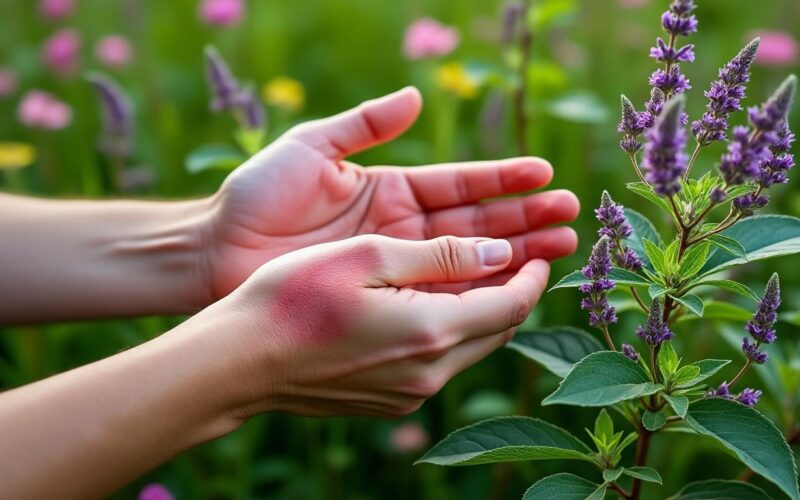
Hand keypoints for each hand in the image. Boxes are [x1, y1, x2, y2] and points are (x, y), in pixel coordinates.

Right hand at [199, 234, 551, 417]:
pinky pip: (442, 361)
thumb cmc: (295, 297)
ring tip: (490, 274)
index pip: (513, 303)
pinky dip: (455, 329)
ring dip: (488, 309)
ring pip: (473, 346)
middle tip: (528, 254)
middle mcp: (431, 371)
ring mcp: (410, 392)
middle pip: (500, 328)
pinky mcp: (390, 400)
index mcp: (432, 330)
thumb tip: (500, 250)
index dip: (534, 271)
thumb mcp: (368, 255)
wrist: (240, 362)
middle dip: (519, 288)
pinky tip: (440, 305)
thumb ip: (440, 255)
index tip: (544, 245)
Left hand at [203, 87, 578, 299]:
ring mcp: (394, 266)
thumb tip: (418, 95)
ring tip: (559, 249)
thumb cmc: (255, 198)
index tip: (544, 176)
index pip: (459, 184)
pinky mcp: (381, 299)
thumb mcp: (310, 149)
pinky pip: (436, 297)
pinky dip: (474, 293)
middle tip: (571, 217)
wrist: (215, 255)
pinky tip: (512, 290)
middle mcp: (401, 229)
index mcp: (390, 188)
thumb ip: (364, 125)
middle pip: (475, 225)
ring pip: (466, 262)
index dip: (502, 180)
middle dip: (524, 219)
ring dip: (513, 255)